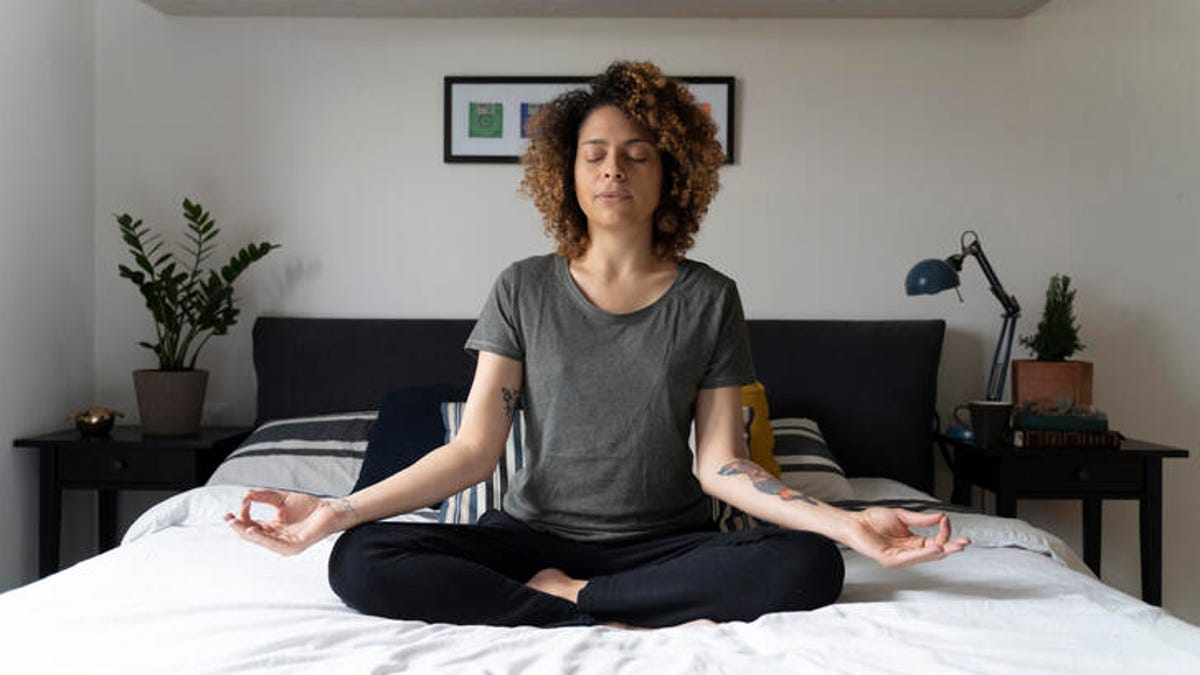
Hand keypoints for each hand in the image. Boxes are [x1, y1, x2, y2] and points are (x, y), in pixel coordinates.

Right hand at [223, 489, 354, 555]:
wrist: (330, 509)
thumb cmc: (309, 506)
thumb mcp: (281, 499)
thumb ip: (264, 496)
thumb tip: (246, 494)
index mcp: (272, 528)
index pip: (251, 525)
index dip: (243, 515)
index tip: (244, 500)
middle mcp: (276, 538)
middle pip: (251, 535)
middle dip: (238, 527)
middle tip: (228, 518)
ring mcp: (284, 544)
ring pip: (260, 540)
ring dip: (246, 532)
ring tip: (235, 524)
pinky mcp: (293, 546)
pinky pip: (274, 544)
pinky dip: (262, 538)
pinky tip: (253, 530)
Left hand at [845, 507, 970, 567]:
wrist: (853, 523)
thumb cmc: (872, 521)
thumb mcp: (902, 516)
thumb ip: (921, 519)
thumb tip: (941, 517)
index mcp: (912, 542)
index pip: (934, 541)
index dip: (943, 532)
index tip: (945, 519)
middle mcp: (908, 552)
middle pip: (934, 552)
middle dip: (950, 548)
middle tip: (964, 543)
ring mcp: (900, 558)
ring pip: (925, 557)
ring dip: (940, 551)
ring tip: (953, 546)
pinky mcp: (891, 560)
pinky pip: (911, 558)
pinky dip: (924, 553)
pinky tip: (934, 548)